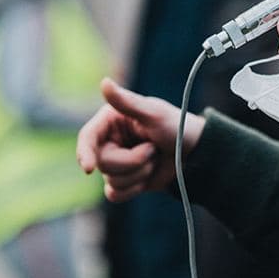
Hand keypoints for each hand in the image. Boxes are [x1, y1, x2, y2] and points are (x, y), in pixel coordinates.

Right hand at [76, 78, 204, 202]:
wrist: (194, 153)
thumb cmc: (175, 126)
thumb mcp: (153, 113)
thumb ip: (126, 102)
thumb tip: (104, 82)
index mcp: (110, 121)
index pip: (88, 138)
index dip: (84, 153)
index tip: (88, 169)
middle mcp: (109, 141)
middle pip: (102, 163)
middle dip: (132, 162)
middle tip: (153, 149)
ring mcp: (116, 162)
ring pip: (111, 181)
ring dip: (139, 174)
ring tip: (154, 159)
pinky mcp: (123, 181)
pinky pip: (116, 195)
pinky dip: (135, 188)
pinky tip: (149, 176)